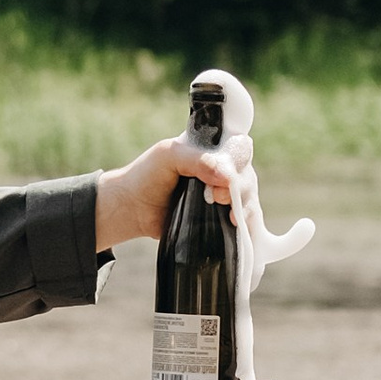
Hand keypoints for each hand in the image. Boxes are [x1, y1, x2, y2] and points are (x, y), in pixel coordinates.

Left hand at [93, 134, 234, 256]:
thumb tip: (227, 178)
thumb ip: (198, 161)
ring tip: (233, 218)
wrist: (132, 209)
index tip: (225, 177)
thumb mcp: (169, 156)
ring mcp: (222, 197)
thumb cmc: (147, 175)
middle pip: (247, 176)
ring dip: (245, 208)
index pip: (240, 150)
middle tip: (218, 198)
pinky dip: (246, 226)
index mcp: (212, 151)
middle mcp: (221, 172)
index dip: (238, 162)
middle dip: (240, 189)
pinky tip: (241, 230)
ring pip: (248, 200)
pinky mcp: (219, 219)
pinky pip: (241, 222)